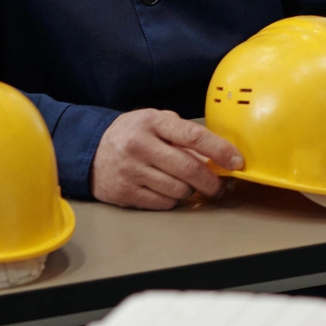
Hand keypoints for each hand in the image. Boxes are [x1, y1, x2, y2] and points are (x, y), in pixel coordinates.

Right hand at [92, 109, 245, 209]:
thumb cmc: (132, 134)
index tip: (237, 162)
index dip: (220, 150)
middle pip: (189, 169)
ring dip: (191, 191)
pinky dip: (172, 200)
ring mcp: (130, 170)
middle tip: (220, 186)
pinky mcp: (124, 192)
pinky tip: (168, 191)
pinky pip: (162, 203)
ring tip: (188, 185)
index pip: (194, 136)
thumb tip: (217, 155)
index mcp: (152, 122)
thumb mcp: (155, 122)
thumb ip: (183, 134)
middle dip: (212, 182)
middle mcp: (140, 145)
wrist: (89, 150)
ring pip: (178, 190)